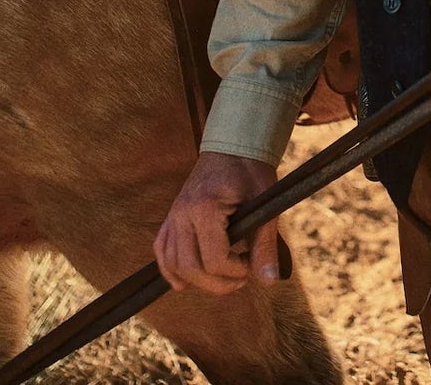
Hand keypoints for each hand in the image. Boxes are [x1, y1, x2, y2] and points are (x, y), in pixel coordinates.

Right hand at [154, 152, 280, 294]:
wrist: (233, 147)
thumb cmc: (250, 173)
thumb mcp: (264, 206)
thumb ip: (265, 244)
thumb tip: (269, 280)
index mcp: (205, 208)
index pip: (214, 259)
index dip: (235, 272)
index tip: (251, 265)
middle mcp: (182, 213)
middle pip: (191, 267)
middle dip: (218, 283)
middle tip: (242, 278)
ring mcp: (173, 215)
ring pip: (173, 263)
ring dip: (197, 280)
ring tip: (222, 278)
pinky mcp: (171, 217)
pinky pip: (162, 249)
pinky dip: (170, 269)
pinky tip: (184, 282)